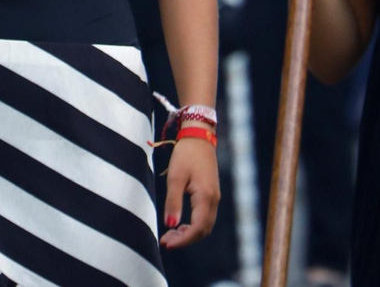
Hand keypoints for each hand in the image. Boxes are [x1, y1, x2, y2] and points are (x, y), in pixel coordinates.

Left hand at [161, 130, 219, 247]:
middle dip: (184, 240)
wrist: (199, 136)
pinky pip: (205, 217)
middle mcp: (213, 200)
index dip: (183, 240)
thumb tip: (170, 225)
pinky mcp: (211, 194)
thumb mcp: (175, 177)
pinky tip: (179, 224)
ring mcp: (214, 197)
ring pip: (205, 225)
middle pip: (203, 230)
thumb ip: (173, 202)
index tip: (166, 244)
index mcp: (205, 196)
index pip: (197, 228)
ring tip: (169, 235)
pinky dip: (193, 225)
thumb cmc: (186, 154)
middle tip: (165, 241)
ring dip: (188, 234)